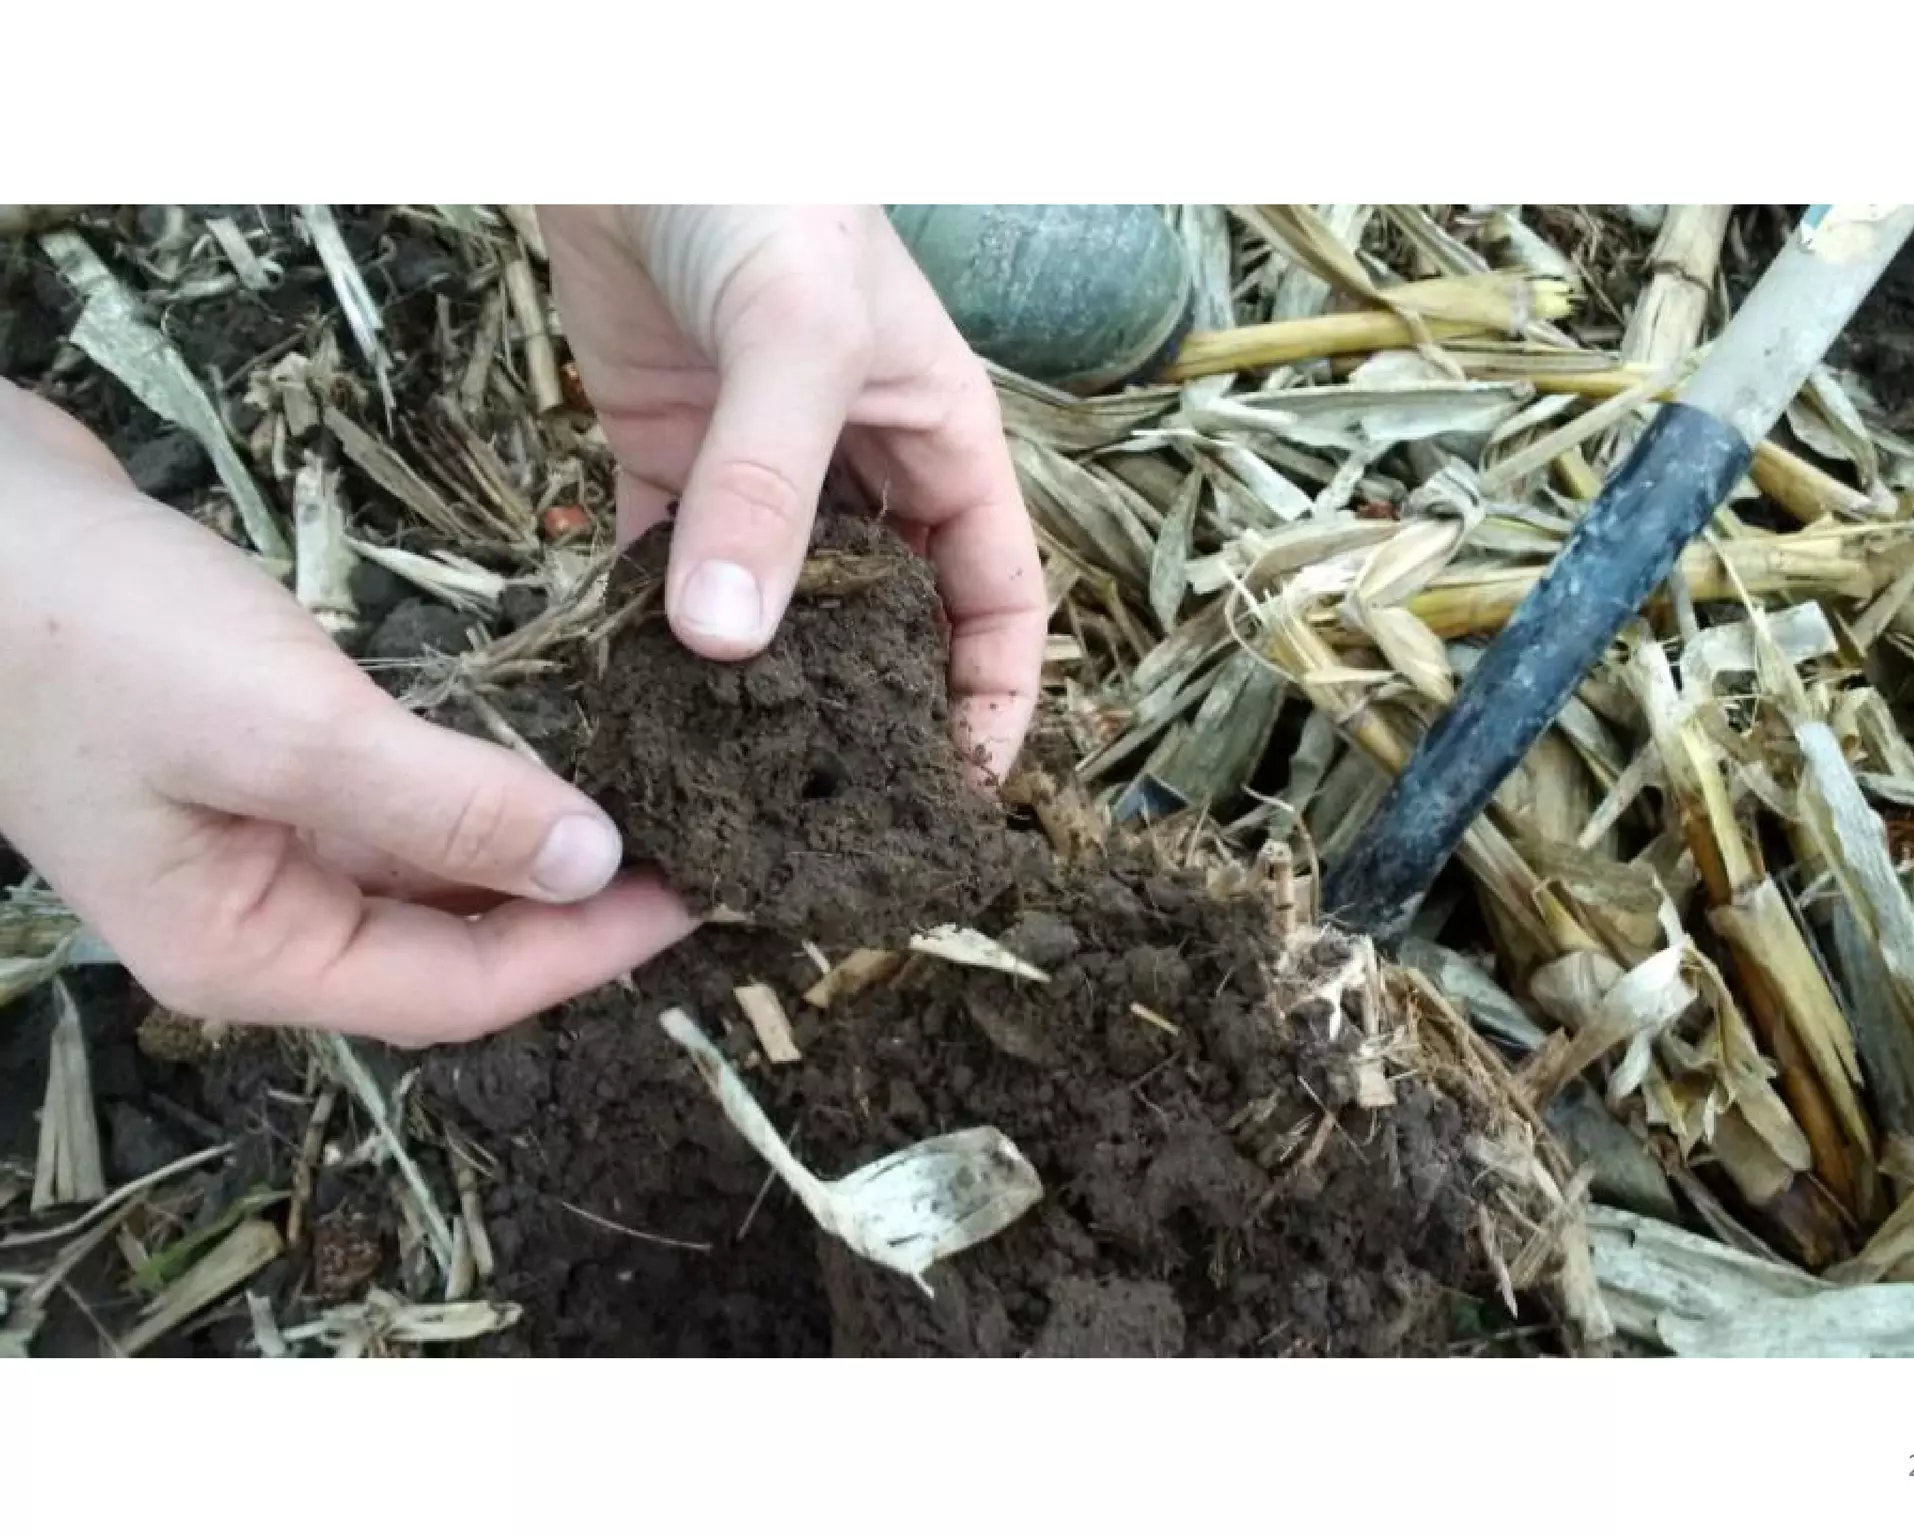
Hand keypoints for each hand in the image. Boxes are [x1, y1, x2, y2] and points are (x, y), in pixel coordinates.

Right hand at [0, 382, 696, 1044]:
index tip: (695, 896)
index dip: (586, 951)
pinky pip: (393, 801)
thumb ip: (442, 805)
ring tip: (645, 798)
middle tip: (694, 846)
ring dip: (529, 843)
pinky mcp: (252, 763)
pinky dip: (471, 784)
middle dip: (572, 906)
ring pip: (427, 871)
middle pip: (451, 945)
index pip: (459, 992)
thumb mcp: (284, 727)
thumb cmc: (91, 632)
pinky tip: (537, 744)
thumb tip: (590, 862)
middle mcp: (255, 918)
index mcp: (250, 951)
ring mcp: (248, 842)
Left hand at [539, 206, 1047, 780]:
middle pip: (891, 631)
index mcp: (946, 451)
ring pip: (780, 616)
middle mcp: (866, 480)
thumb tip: (726, 646)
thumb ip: (767, 488)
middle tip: (828, 823)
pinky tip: (632, 700)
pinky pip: (672, 575)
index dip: (995, 703)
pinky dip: (654, 634)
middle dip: (874, 723)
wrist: (633, 117)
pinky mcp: (671, 469)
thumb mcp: (799, 340)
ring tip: (724, 788)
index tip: (960, 798)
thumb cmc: (768, 197)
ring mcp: (765, 481)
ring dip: (757, 694)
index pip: (1001, 606)